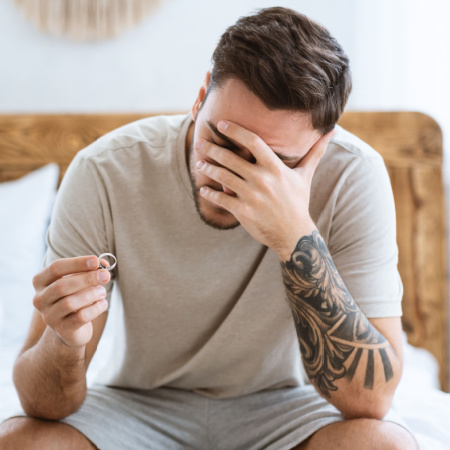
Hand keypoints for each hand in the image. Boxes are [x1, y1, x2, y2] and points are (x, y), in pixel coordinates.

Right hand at [32, 256, 110, 347]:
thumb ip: (91, 270)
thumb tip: (104, 263)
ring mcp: (49, 316)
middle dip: (87, 279)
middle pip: (61, 286)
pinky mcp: (62, 330)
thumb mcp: (81, 280)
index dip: (77, 263)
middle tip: (106, 276)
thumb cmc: (76, 296)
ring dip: (91, 294)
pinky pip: (80, 317)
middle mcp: (40, 299)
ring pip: (70, 303)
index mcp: (41, 282)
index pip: (55, 268)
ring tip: (102, 291)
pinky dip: (96, 308)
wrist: (70, 328)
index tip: (96, 261)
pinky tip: (102, 304)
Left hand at [195, 121, 334, 259]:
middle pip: (231, 157)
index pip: (253, 141)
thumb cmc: (298, 202)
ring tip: (199, 163)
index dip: (235, 131)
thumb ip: (315, 152)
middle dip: (212, 149)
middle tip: (200, 143)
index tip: (221, 125)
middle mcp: (262, 179)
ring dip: (207, 169)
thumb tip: (332, 132)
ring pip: (222, 177)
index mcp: (275, 167)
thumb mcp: (305, 176)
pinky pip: (221, 199)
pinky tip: (202, 190)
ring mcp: (251, 195)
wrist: (294, 233)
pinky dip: (209, 194)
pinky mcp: (243, 211)